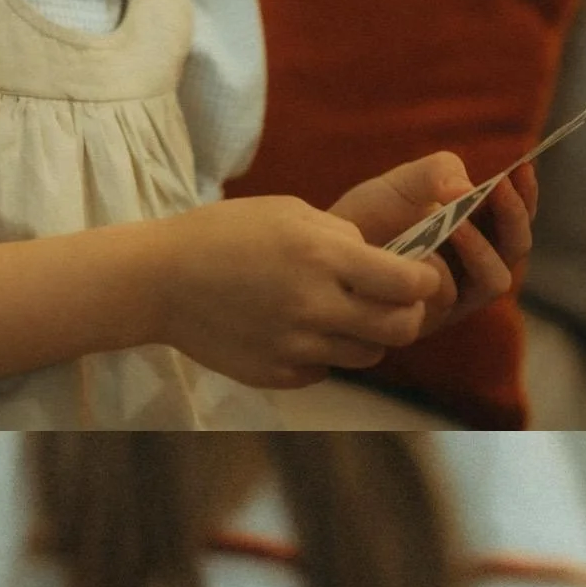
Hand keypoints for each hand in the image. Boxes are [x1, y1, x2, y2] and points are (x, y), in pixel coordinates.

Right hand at [147, 196, 448, 391]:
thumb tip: (383, 260)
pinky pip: (324, 369)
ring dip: (366, 335)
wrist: (160, 281)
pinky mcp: (278, 374)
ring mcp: (296, 345)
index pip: (409, 283)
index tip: (420, 275)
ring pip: (368, 355)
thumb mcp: (288, 212)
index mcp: (322, 256)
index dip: (425, 279)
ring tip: (339, 313)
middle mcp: (315, 305)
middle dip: (407, 314)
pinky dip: (323, 353)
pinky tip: (297, 329)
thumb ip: (341, 235)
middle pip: (400, 328)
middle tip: (390, 301)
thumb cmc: (223, 233)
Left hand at [329, 150, 536, 319]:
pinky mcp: (434, 317)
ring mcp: (457, 293)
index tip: (523, 167)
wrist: (326, 252)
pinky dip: (447, 273)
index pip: (515, 215)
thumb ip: (436, 172)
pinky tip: (425, 250)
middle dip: (513, 217)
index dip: (526, 194)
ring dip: (482, 247)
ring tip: (457, 220)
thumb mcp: (402, 184)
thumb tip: (467, 189)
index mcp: (475, 229)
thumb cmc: (369, 218)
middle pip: (516, 247)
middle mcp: (474, 264)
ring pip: (497, 278)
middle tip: (499, 188)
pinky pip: (457, 299)